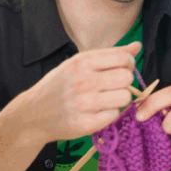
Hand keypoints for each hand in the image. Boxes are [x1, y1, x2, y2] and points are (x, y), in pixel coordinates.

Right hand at [20, 42, 140, 142]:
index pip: (123, 59)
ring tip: (104, 100)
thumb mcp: (77, 64)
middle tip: (112, 87)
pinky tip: (96, 112)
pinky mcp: (86, 123)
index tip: (121, 70)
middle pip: (127, 78)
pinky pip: (114, 115)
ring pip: (124, 98)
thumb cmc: (58, 86)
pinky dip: (109, 115)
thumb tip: (137, 47)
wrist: (34, 114)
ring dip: (118, 100)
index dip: (128, 65)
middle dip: (124, 83)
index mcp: (82, 62)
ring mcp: (84, 103)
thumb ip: (109, 55)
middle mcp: (83, 80)